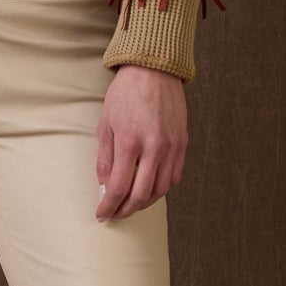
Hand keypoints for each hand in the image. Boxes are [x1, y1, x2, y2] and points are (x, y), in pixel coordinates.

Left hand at [96, 65, 188, 219]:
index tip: (101, 215)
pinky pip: (174, 177)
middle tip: (115, 214)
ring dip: (144, 202)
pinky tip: (149, 188)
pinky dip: (161, 188)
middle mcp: (154, 147)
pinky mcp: (183, 143)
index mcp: (130, 142)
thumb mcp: (106, 125)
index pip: (119, 188)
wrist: (154, 70)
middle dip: (126, 211)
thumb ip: (105, 161)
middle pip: (141, 195)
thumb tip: (105, 190)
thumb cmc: (125, 95)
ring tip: (130, 203)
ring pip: (161, 190)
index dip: (109, 207)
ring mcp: (172, 147)